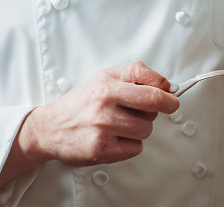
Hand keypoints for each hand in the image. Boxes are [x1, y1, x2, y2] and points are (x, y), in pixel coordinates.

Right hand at [24, 60, 178, 166]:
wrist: (51, 127)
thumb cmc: (81, 101)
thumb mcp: (104, 77)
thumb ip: (133, 74)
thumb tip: (162, 84)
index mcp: (107, 83)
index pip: (150, 86)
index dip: (167, 93)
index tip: (171, 96)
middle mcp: (105, 103)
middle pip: (153, 108)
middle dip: (160, 109)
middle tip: (152, 109)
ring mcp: (104, 127)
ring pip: (146, 129)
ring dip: (140, 128)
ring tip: (123, 123)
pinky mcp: (102, 150)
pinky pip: (135, 148)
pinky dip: (130, 144)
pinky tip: (116, 137)